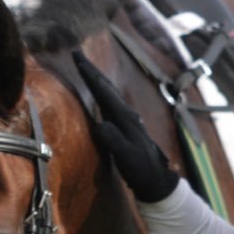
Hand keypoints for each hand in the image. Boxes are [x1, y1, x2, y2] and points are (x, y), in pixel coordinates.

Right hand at [74, 50, 178, 202]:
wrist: (157, 180)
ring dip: (97, 80)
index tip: (77, 57)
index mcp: (125, 118)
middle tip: (77, 53)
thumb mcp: (127, 158)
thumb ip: (114, 141)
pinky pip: (111, 103)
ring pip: (110, 93)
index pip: (104, 92)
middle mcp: (128, 114)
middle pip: (107, 87)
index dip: (90, 74)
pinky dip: (103, 93)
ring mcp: (129, 120)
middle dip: (91, 70)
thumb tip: (100, 125)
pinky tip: (102, 94)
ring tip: (86, 69)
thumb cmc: (141, 170)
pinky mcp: (127, 126)